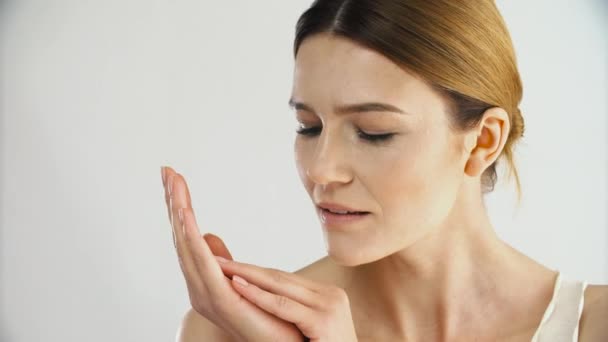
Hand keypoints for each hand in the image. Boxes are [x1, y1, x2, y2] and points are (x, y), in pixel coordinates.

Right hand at [161, 166, 305, 341]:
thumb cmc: (265, 317)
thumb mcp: (241, 279)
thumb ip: (220, 260)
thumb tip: (207, 236)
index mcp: (204, 279)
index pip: (187, 236)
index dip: (179, 207)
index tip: (173, 178)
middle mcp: (199, 286)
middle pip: (181, 236)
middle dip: (173, 203)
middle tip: (167, 171)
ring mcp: (207, 293)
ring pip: (187, 245)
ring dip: (179, 213)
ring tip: (173, 184)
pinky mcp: (221, 298)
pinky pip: (203, 263)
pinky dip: (191, 238)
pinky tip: (186, 215)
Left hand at [214, 257, 359, 341]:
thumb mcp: (310, 332)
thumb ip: (295, 315)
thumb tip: (267, 303)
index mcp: (327, 296)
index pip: (285, 279)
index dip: (255, 271)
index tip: (230, 265)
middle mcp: (331, 296)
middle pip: (281, 278)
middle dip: (247, 268)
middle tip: (217, 258)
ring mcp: (329, 306)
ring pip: (280, 286)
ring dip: (246, 275)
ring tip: (221, 267)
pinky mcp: (323, 321)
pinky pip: (283, 306)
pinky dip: (257, 295)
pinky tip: (237, 286)